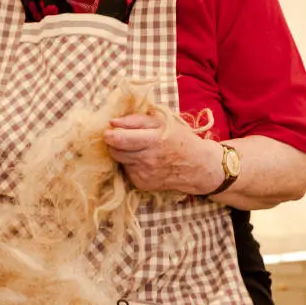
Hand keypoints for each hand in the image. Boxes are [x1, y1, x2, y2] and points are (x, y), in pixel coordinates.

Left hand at [103, 112, 222, 193]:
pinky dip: (132, 165)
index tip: (108, 132)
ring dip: (124, 154)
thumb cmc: (180, 139)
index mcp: (153, 140)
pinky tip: (145, 161)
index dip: (109, 135)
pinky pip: (128, 171)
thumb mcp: (163, 121)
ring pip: (120, 161)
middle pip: (115, 151)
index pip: (119, 139)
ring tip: (139, 149)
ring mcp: (144, 174)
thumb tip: (112, 122)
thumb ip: (136, 120)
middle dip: (114, 143)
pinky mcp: (142, 184)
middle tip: (123, 138)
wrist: (197, 166)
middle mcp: (147, 159)